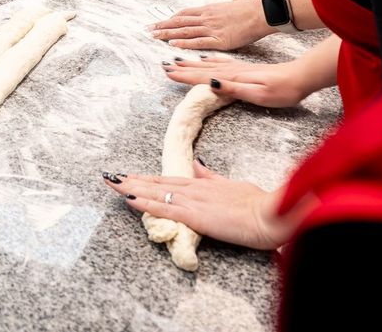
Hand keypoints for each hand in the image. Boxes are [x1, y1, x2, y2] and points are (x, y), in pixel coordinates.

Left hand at [103, 162, 296, 250]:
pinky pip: (165, 208)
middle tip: (109, 176)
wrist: (272, 213)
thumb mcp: (231, 185)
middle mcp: (194, 188)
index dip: (147, 178)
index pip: (168, 180)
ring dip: (131, 187)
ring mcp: (193, 201)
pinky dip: (145, 202)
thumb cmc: (258, 204)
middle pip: (156, 183)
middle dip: (132, 180)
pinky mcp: (196, 215)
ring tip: (111, 182)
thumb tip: (196, 166)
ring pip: (155, 192)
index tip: (129, 175)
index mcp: (202, 184)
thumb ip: (211, 177)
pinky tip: (129, 198)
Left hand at [148, 0, 267, 50]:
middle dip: (162, 26)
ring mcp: (212, 28)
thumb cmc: (248, 10)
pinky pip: (198, 41)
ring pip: (185, 31)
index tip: (158, 23)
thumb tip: (208, 17)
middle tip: (148, 30)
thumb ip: (215, 14)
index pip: (183, 14)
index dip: (169, 19)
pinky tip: (172, 44)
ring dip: (167, 34)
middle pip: (179, 22)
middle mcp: (206, 18)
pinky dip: (184, 43)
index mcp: (208, 10)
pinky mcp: (219, 40)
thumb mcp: (227, 8)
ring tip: (154, 36)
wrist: (261, 12)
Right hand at [161, 56, 315, 108]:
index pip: (203, 76)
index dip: (184, 76)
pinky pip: (219, 63)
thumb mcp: (258, 94)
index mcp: (233, 76)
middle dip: (182, 68)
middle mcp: (232, 70)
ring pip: (209, 65)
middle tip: (164, 65)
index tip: (167, 72)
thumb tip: (210, 83)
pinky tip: (205, 60)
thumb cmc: (282, 90)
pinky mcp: (245, 69)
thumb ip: (233, 88)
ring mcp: (238, 68)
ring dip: (192, 64)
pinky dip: (208, 61)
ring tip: (177, 61)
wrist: (300, 77)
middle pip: (202, 69)